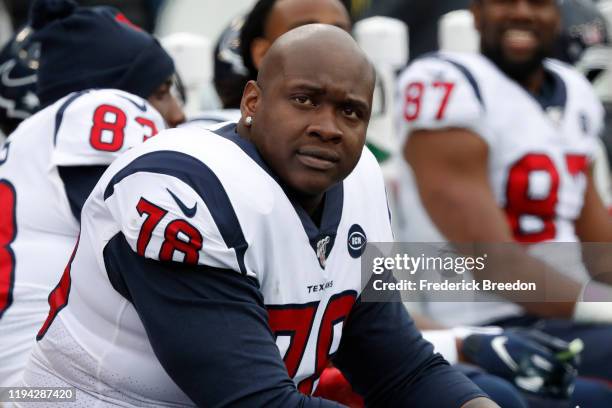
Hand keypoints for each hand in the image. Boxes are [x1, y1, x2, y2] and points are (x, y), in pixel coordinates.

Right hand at [461, 329, 581, 398]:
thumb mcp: (524, 334)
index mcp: (528, 348)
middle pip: (556, 375)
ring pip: (550, 387)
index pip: (558, 361)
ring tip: (565, 383)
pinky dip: (551, 394)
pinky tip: (554, 390)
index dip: (571, 363)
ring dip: (562, 386)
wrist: (479, 350)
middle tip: (570, 373)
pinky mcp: (517, 385)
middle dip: (568, 375)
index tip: (574, 362)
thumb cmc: (506, 339)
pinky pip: (540, 394)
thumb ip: (548, 341)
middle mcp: (525, 364)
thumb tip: (572, 350)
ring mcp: (521, 376)